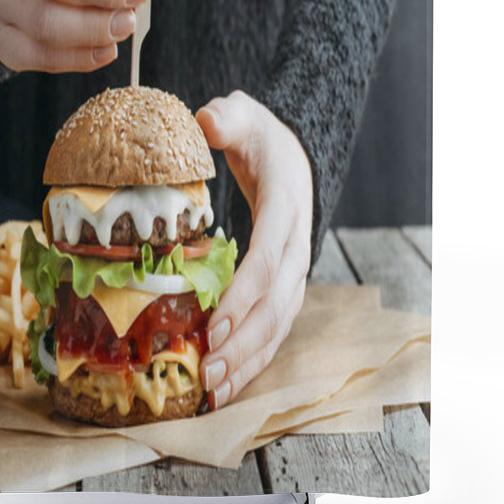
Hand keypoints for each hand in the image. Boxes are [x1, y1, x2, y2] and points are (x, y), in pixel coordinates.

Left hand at [196, 91, 312, 409]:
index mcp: (285, 206)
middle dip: (245, 340)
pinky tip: (228, 381)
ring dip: (250, 358)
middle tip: (210, 370)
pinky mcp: (285, 285)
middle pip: (277, 302)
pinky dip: (254, 356)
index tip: (218, 322)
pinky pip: (274, 327)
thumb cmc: (261, 138)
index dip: (247, 291)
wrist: (293, 156)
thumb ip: (227, 117)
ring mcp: (294, 270)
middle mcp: (296, 245)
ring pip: (279, 323)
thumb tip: (206, 121)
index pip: (270, 255)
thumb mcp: (244, 115)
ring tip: (216, 388)